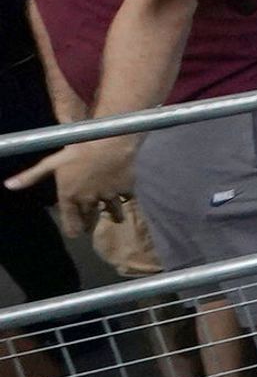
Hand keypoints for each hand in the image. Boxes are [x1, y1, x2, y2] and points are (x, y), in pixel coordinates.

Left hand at [11, 133, 138, 230]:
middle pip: (89, 219)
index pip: (70, 222)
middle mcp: (88, 200)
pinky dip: (124, 200)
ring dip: (111, 215)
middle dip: (88, 223)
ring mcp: (108, 196)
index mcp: (69, 196)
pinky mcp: (125, 190)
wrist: (108, 143)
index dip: (72, 230)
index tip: (75, 234)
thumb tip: (8, 186)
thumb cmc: (76, 151)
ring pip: (111, 212)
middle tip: (89, 226)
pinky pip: (125, 199)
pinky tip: (125, 197)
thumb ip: (30, 176)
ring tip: (114, 218)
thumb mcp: (50, 163)